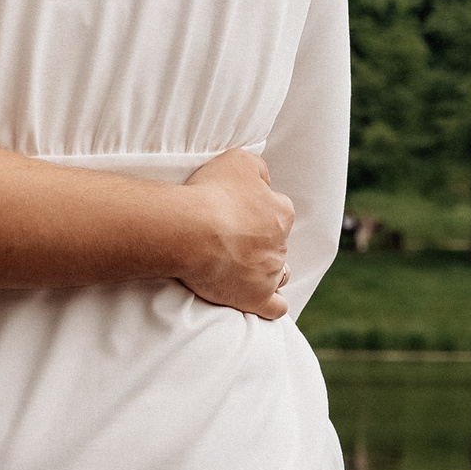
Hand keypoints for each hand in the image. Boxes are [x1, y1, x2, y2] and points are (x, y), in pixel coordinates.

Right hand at [178, 150, 295, 319]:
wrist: (190, 231)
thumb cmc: (212, 193)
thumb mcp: (239, 161)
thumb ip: (258, 170)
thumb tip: (264, 182)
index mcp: (280, 213)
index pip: (279, 210)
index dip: (260, 209)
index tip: (239, 210)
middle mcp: (280, 244)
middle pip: (277, 242)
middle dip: (261, 241)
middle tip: (232, 236)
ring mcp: (269, 273)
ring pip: (280, 273)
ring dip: (267, 269)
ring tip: (245, 267)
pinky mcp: (255, 298)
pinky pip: (276, 307)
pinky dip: (272, 304)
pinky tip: (261, 299)